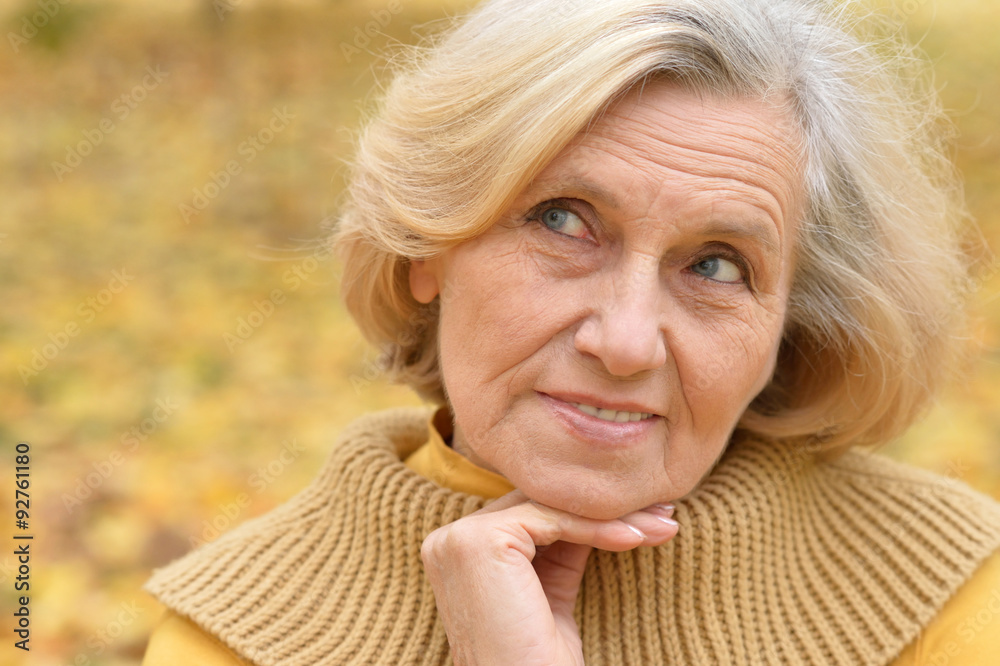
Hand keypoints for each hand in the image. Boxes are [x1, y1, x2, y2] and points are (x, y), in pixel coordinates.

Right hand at [421, 490, 677, 664]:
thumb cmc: (538, 659)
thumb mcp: (552, 586)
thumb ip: (562, 542)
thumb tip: (604, 502)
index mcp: (456, 550)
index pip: (529, 512)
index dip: (587, 513)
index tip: (644, 516)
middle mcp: (447, 540)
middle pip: (540, 505)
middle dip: (606, 510)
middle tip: (662, 513)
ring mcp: (458, 539)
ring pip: (549, 507)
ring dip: (613, 516)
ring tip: (661, 526)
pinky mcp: (479, 542)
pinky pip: (553, 520)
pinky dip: (599, 528)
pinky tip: (636, 538)